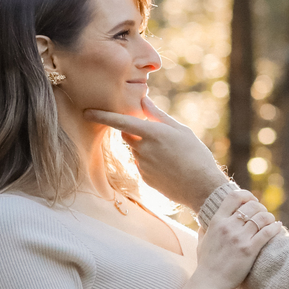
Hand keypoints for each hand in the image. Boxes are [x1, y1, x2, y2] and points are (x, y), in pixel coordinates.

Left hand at [84, 93, 224, 208]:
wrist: (201, 187)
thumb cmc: (195, 154)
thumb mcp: (180, 130)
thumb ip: (158, 115)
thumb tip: (143, 100)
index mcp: (152, 133)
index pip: (120, 121)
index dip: (102, 116)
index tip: (86, 112)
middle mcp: (143, 149)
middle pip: (128, 135)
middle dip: (135, 131)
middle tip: (157, 135)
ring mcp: (142, 165)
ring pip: (137, 150)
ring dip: (146, 148)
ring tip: (171, 155)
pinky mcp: (144, 178)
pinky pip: (142, 165)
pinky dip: (151, 162)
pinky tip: (169, 167)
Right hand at [184, 187, 280, 288]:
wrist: (209, 283)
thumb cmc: (206, 265)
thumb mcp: (201, 244)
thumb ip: (204, 231)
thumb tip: (203, 224)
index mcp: (217, 222)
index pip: (234, 196)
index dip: (247, 195)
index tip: (252, 201)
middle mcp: (228, 226)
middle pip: (252, 206)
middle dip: (261, 208)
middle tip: (264, 215)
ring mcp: (239, 238)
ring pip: (262, 217)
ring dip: (269, 218)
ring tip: (272, 222)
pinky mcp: (249, 250)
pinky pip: (267, 232)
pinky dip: (275, 228)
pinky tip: (278, 228)